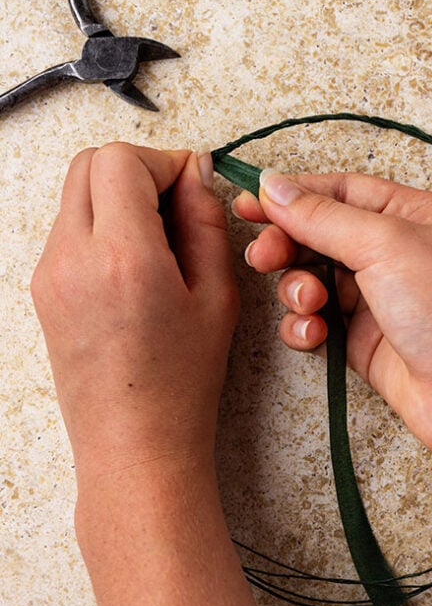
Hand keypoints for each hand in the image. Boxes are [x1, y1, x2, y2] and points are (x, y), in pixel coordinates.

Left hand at [31, 143, 238, 492]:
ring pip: (74, 194)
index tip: (188, 182)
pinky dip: (100, 225)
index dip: (162, 161)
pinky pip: (67, 228)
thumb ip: (205, 222)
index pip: (121, 161)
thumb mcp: (216, 296)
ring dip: (116, 196)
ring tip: (157, 241)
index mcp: (123, 258)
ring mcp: (49, 274)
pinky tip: (134, 264)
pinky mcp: (42, 289)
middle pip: (88, 164)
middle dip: (134, 169)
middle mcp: (73, 259)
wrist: (134, 444)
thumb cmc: (180, 383)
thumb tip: (194, 173)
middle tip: (173, 202)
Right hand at [233, 170, 431, 465]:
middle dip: (287, 245)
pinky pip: (318, 322)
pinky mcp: (365, 340)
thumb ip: (322, 216)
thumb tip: (274, 185)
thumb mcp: (384, 243)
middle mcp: (396, 252)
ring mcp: (379, 297)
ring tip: (307, 303)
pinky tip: (315, 335)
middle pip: (320, 234)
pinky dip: (307, 327)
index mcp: (412, 214)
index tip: (249, 203)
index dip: (293, 194)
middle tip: (263, 257)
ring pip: (313, 280)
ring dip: (297, 289)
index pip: (340, 191)